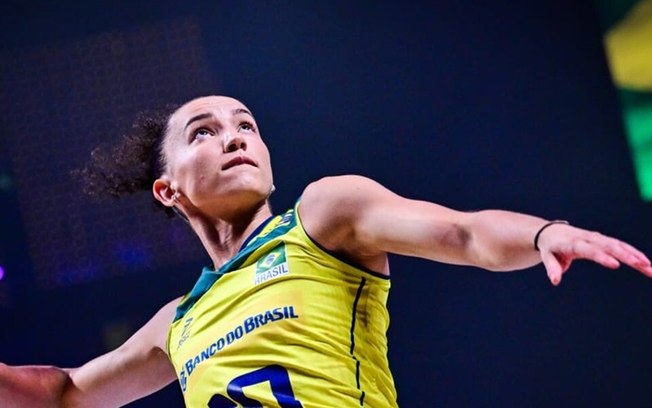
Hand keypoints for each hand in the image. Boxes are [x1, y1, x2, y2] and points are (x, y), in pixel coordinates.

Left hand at [536, 223, 651, 284]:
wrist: (553, 231)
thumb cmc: (551, 247)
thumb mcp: (547, 256)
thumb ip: (552, 268)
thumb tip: (555, 281)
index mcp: (574, 243)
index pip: (590, 250)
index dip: (603, 257)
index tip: (616, 264)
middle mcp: (589, 238)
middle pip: (611, 246)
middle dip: (628, 256)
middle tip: (643, 266)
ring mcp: (598, 238)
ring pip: (619, 245)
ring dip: (636, 255)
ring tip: (649, 268)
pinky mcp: (604, 240)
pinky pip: (621, 245)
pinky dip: (634, 253)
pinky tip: (646, 263)